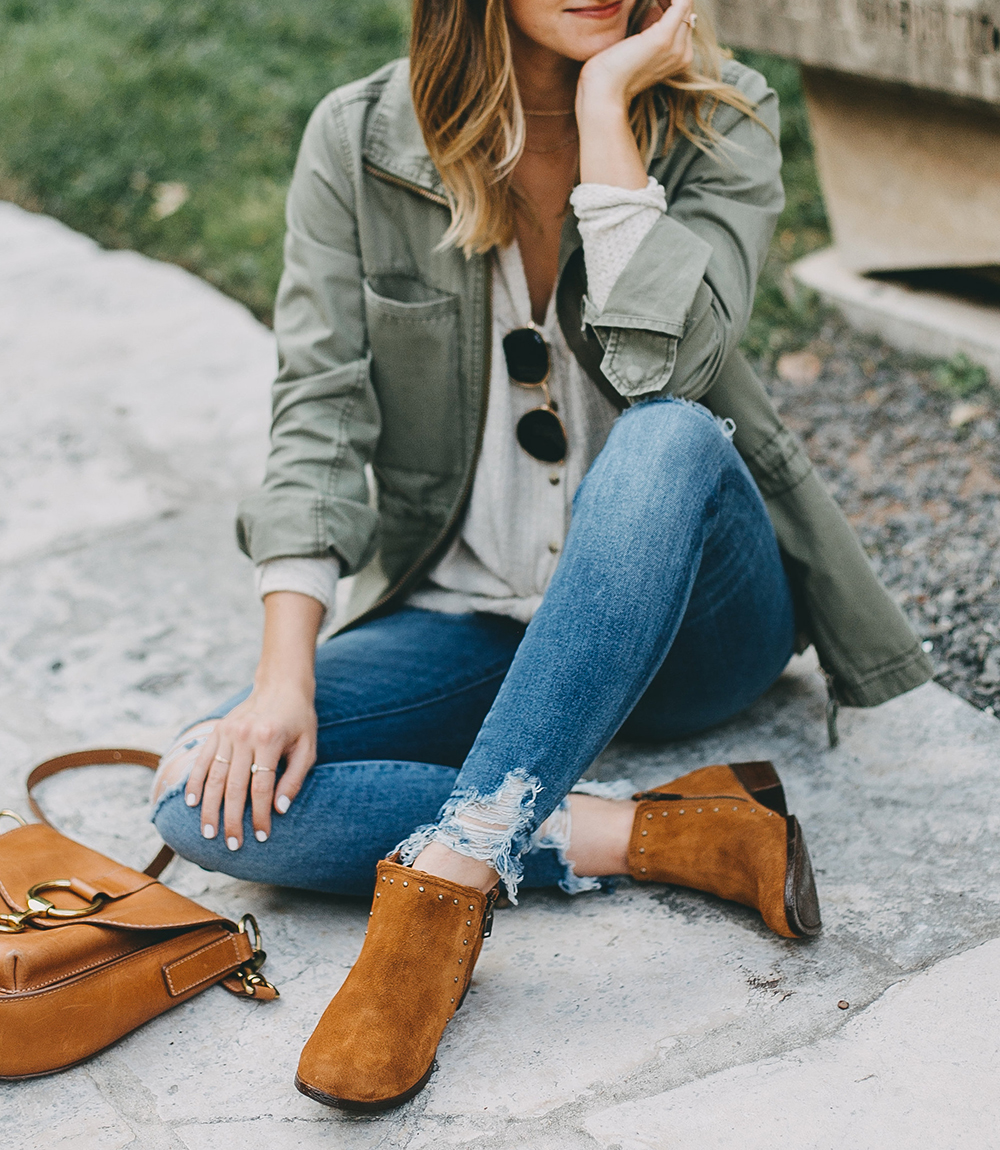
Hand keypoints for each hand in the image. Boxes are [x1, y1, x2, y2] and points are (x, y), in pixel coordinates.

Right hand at [185, 680, 316, 848]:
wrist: (281, 685)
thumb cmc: (299, 720)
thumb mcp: (307, 748)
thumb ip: (294, 779)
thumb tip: (279, 810)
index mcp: (269, 739)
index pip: (261, 787)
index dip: (259, 815)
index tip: (261, 836)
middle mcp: (245, 736)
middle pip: (234, 787)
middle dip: (232, 820)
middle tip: (231, 845)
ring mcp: (227, 733)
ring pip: (214, 777)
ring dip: (210, 808)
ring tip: (208, 833)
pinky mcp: (216, 731)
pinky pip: (202, 761)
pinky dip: (195, 782)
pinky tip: (193, 803)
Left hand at [578, 0, 694, 107]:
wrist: (605, 92)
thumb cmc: (613, 72)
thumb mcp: (636, 49)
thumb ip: (648, 32)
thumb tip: (654, 10)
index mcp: (679, 58)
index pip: (684, 19)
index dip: (668, 3)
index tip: (651, 3)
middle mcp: (683, 54)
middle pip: (686, 9)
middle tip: (648, 1)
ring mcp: (676, 46)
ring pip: (684, 3)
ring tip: (648, 1)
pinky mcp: (663, 37)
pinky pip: (680, 0)